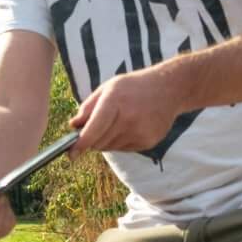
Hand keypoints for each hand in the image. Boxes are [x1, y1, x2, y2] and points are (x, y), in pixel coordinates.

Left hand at [68, 66, 186, 153]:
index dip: (80, 145)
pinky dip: (121, 141)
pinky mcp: (148, 142)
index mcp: (114, 101)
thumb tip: (73, 126)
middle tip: (96, 127)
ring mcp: (139, 132)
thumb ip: (88, 107)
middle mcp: (127, 119)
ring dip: (106, 140)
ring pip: (110, 147)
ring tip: (119, 122)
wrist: (169, 89)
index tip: (71, 154)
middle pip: (98, 142)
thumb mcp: (108, 88)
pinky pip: (124, 149)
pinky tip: (131, 126)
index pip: (92, 130)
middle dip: (92, 139)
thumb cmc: (134, 87)